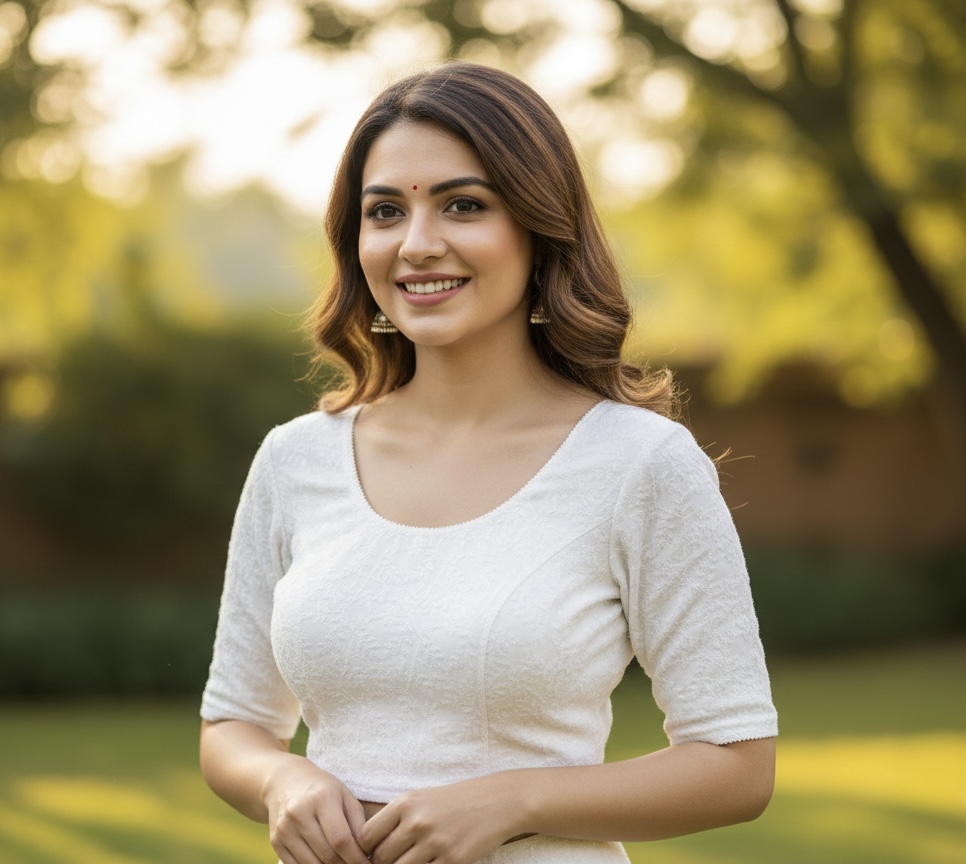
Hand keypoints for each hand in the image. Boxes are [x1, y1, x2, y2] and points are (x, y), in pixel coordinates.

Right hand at [264, 753, 368, 863]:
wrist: (285, 781)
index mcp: (322, 798)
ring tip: (342, 862)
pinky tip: (324, 862)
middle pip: (327, 855)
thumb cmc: (323, 789)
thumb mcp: (345, 796)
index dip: (357, 858)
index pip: (341, 839)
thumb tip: (367, 854)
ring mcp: (285, 829)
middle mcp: (299, 813)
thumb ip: (358, 823)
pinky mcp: (275, 841)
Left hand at [358, 774, 523, 863]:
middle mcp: (417, 821)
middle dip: (384, 863)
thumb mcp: (422, 799)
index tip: (375, 852)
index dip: (366, 850)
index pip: (366, 836)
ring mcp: (435, 842)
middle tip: (397, 858)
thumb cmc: (455, 801)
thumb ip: (396, 820)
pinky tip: (433, 862)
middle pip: (381, 857)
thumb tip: (369, 849)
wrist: (498, 801)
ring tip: (415, 859)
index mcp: (405, 802)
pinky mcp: (453, 860)